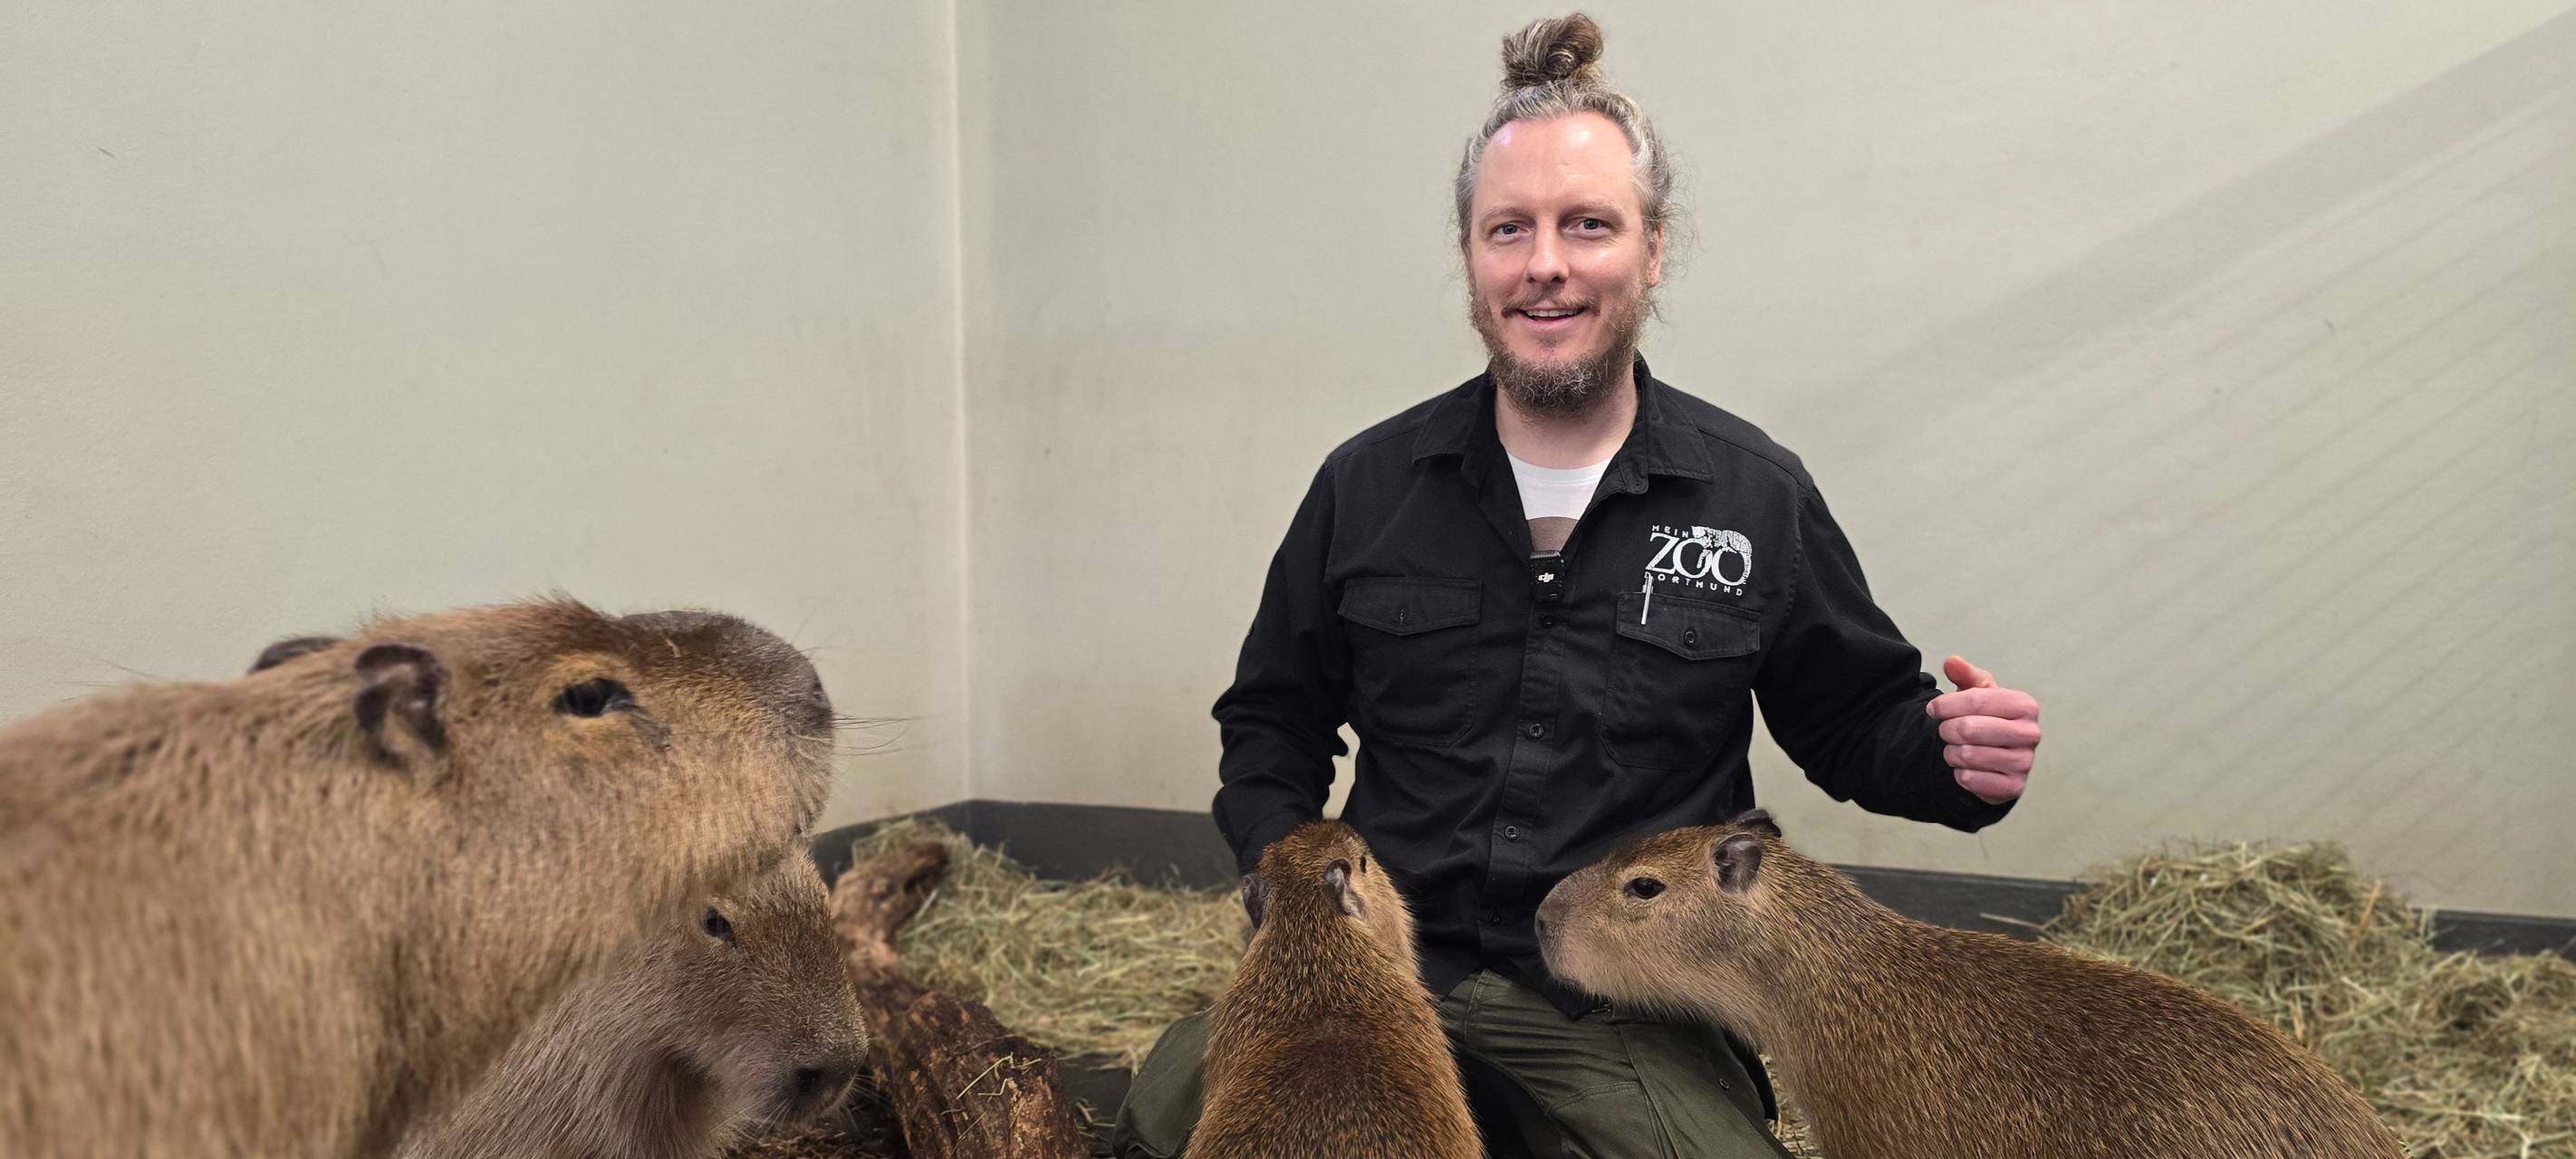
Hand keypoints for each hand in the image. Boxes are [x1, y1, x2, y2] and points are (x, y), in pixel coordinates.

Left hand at [1926, 656, 2038, 804]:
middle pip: (1968, 728)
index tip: (1932, 709)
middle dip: (1947, 729)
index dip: (1946, 703)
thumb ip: (1965, 675)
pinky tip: (1967, 768)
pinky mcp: (2014, 787)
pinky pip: (1970, 778)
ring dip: (1951, 752)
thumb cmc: (1989, 720)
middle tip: (1946, 731)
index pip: (1976, 699)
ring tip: (1957, 749)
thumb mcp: (1979, 694)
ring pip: (1967, 755)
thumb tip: (1951, 661)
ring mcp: (2024, 762)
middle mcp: (2030, 733)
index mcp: (2024, 705)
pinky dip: (1960, 774)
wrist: (2000, 762)